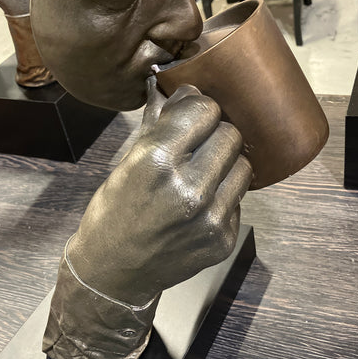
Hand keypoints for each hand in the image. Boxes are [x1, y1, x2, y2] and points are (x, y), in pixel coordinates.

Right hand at [67, 78, 252, 305]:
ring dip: (226, 163)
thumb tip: (177, 86)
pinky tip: (202, 203)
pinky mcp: (223, 239)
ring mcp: (210, 218)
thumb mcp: (127, 162)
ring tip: (204, 173)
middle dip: (214, 133)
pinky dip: (224, 195)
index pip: (204, 109)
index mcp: (157, 162)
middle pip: (230, 134)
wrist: (114, 272)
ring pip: (244, 165)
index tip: (191, 114)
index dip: (198, 108)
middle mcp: (188, 189)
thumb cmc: (114, 211)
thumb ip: (158, 123)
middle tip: (198, 144)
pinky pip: (239, 199)